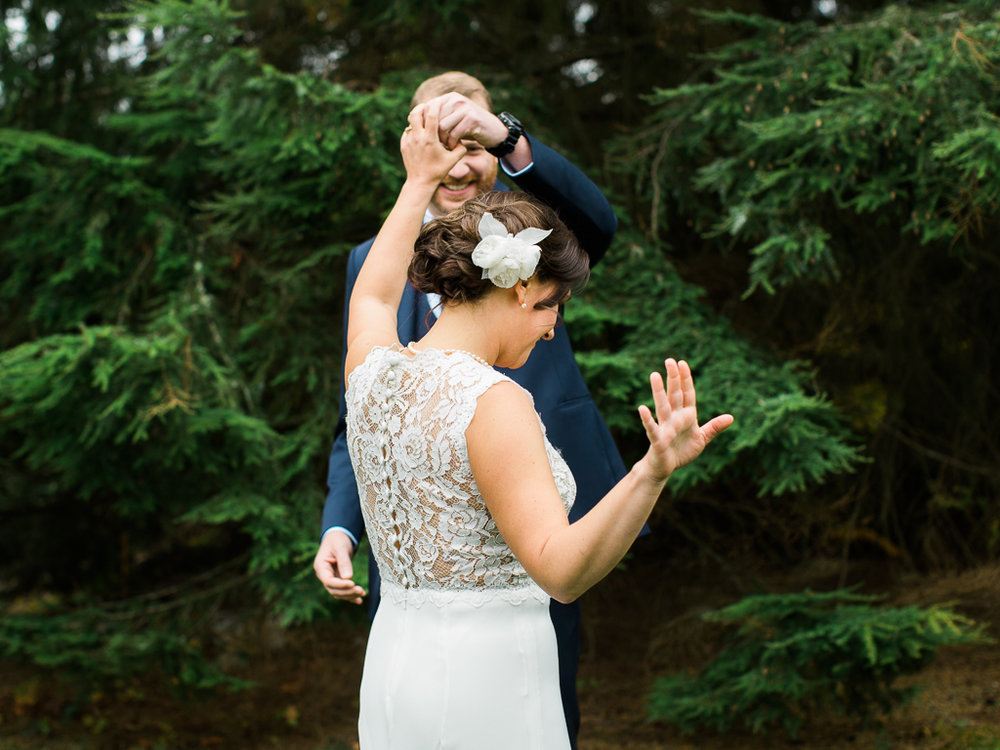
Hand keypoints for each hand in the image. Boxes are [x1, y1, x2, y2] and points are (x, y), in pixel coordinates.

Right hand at [313, 529, 364, 604]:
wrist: (338, 537)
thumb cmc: (338, 540)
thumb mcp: (341, 548)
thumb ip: (344, 562)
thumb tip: (348, 577)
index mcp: (320, 566)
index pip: (328, 581)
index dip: (340, 585)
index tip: (352, 584)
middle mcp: (324, 574)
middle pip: (333, 589)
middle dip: (347, 592)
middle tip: (361, 591)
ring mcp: (330, 578)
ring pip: (338, 592)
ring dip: (350, 595)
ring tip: (363, 594)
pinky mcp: (338, 579)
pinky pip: (343, 590)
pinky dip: (350, 596)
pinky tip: (359, 600)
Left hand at [401, 99, 466, 185]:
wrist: (421, 182)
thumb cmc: (439, 171)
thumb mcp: (453, 159)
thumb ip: (461, 147)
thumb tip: (464, 137)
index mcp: (430, 139)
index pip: (432, 114)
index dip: (436, 105)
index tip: (439, 100)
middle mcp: (417, 137)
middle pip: (416, 113)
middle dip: (422, 106)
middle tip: (428, 105)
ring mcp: (409, 141)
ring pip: (410, 121)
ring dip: (417, 116)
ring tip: (424, 116)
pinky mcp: (404, 145)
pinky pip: (407, 130)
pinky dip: (413, 127)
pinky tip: (419, 130)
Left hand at [426, 92, 508, 150]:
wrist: (494, 131)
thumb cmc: (470, 127)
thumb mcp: (454, 118)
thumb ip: (438, 117)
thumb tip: (412, 121)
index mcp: (449, 97)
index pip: (427, 107)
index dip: (422, 122)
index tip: (422, 134)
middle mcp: (456, 99)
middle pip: (433, 116)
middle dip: (431, 132)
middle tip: (434, 142)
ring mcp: (465, 108)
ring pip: (442, 125)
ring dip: (441, 139)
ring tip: (444, 145)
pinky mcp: (472, 119)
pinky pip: (454, 133)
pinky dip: (451, 143)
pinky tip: (453, 147)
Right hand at [638, 358, 733, 480]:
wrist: (666, 467)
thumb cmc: (682, 451)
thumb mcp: (702, 438)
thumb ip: (714, 427)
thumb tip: (731, 417)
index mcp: (686, 416)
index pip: (687, 394)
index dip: (686, 379)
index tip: (683, 363)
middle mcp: (674, 417)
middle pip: (674, 394)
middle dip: (673, 378)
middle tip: (669, 360)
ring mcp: (665, 426)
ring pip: (662, 406)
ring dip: (658, 391)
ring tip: (654, 375)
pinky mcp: (658, 439)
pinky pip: (652, 427)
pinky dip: (647, 419)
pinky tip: (642, 408)